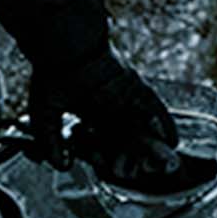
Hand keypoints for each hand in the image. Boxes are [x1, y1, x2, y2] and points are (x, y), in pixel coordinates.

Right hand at [0, 0, 215, 192]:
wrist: (63, 45)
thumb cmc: (51, 73)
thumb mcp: (44, 114)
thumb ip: (51, 141)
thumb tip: (62, 165)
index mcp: (88, 112)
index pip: (102, 142)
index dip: (108, 158)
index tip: (114, 171)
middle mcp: (108, 106)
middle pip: (126, 138)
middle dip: (135, 156)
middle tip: (146, 172)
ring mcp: (124, 96)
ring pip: (142, 125)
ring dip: (153, 144)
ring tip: (166, 163)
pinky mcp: (135, 86)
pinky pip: (153, 107)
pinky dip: (164, 122)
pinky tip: (172, 139)